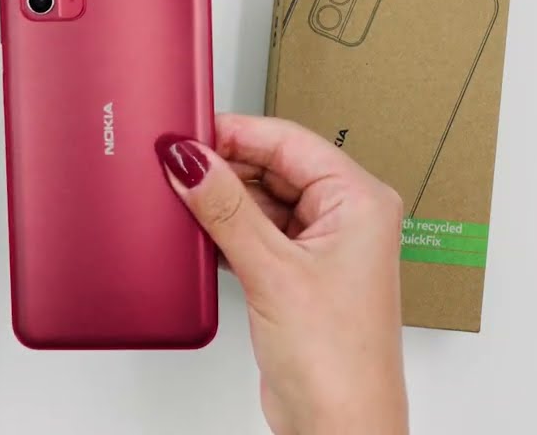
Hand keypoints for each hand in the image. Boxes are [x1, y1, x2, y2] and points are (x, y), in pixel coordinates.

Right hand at [156, 113, 407, 434]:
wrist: (338, 426)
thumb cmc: (339, 361)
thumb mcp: (272, 270)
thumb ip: (226, 209)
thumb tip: (192, 161)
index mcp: (360, 200)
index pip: (289, 140)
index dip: (236, 132)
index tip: (189, 131)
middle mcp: (346, 218)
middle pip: (275, 166)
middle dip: (225, 165)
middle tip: (176, 163)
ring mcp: (322, 247)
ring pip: (262, 199)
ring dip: (224, 199)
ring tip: (182, 196)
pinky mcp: (298, 275)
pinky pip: (256, 231)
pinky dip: (227, 229)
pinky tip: (198, 231)